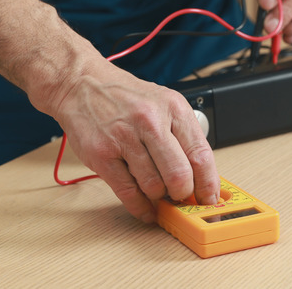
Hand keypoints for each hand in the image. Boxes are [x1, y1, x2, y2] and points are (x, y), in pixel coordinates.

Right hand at [55, 62, 219, 222]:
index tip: (208, 199)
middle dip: (183, 194)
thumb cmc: (126, 97)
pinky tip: (145, 208)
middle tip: (180, 196)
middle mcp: (150, 121)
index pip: (200, 155)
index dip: (208, 184)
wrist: (82, 84)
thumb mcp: (164, 103)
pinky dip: (140, 207)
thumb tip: (200, 177)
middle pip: (179, 175)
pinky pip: (128, 193)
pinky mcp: (102, 155)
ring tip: (157, 192)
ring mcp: (124, 138)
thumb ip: (183, 136)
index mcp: (173, 107)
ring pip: (154, 187)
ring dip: (159, 197)